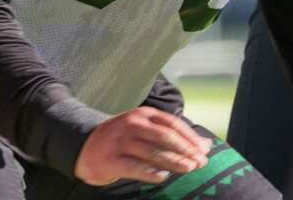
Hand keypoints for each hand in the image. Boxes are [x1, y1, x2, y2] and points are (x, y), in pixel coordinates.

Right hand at [74, 106, 210, 185]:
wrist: (85, 146)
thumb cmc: (122, 139)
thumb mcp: (145, 130)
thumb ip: (174, 135)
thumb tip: (207, 145)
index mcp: (143, 115)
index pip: (171, 123)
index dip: (189, 137)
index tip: (204, 151)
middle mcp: (132, 124)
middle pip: (164, 136)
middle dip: (185, 149)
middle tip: (200, 162)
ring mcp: (120, 141)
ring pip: (151, 151)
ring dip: (172, 161)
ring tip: (188, 168)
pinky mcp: (111, 159)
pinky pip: (134, 167)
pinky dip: (149, 172)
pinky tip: (162, 177)